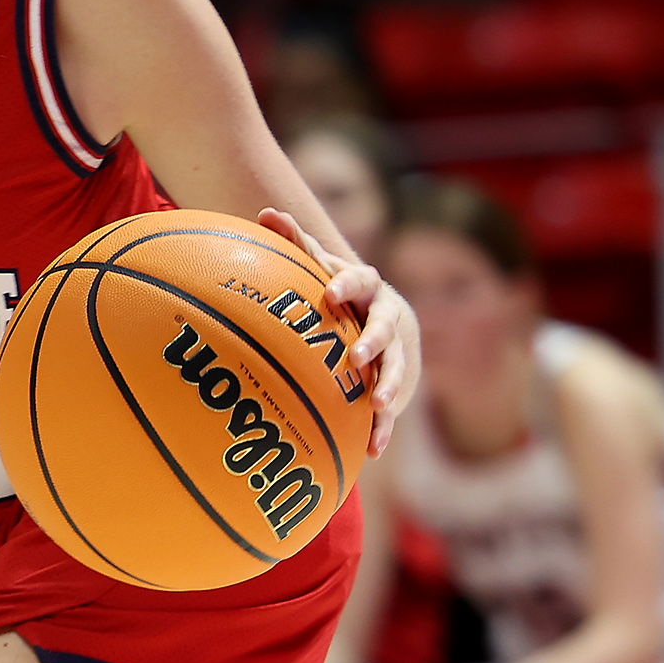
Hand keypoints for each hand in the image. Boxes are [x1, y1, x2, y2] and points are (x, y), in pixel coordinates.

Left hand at [258, 205, 417, 456]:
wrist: (387, 322)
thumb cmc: (343, 292)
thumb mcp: (324, 268)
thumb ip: (298, 243)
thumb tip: (266, 212)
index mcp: (369, 289)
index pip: (362, 281)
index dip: (348, 285)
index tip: (332, 294)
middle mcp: (388, 318)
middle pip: (386, 328)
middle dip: (375, 341)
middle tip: (357, 356)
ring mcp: (397, 353)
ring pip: (396, 369)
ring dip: (388, 387)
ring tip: (378, 405)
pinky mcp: (396, 384)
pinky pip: (392, 410)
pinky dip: (382, 429)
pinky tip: (372, 451)